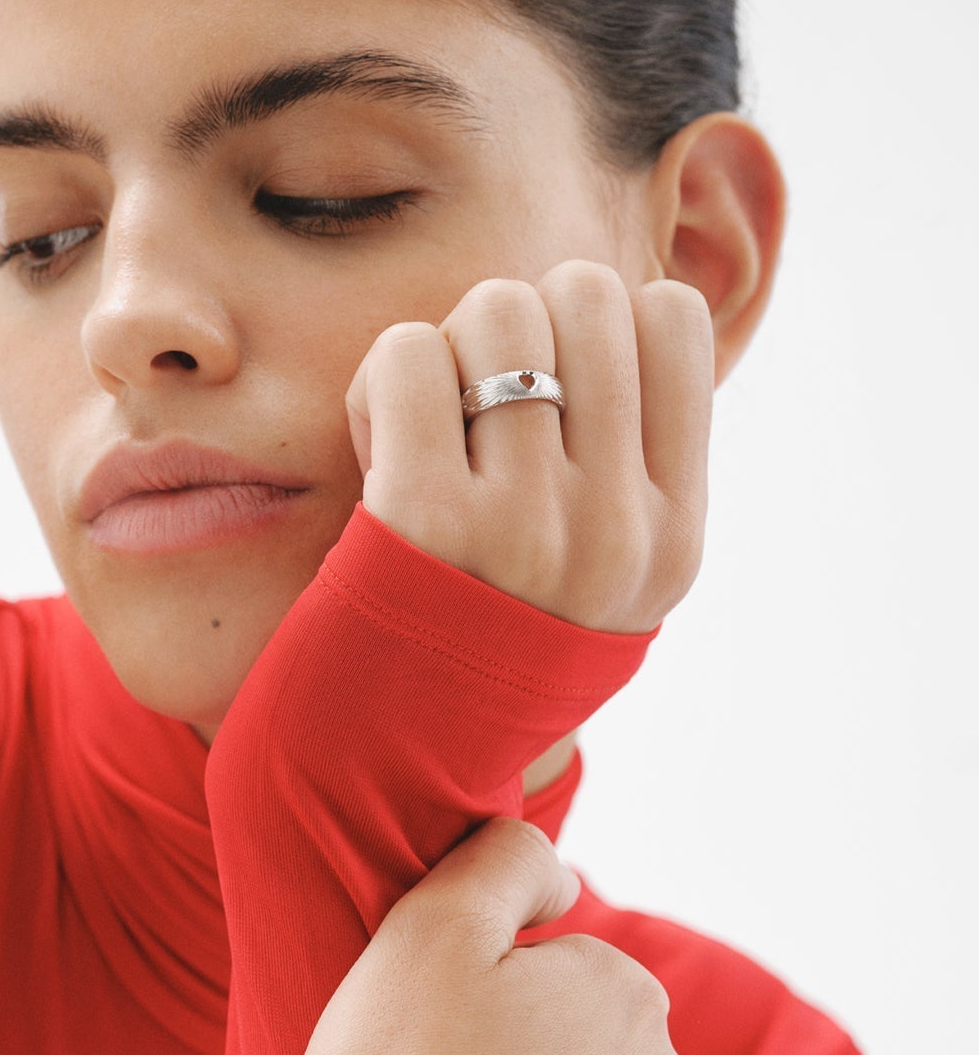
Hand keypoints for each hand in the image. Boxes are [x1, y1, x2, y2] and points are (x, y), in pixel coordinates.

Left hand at [344, 263, 714, 634]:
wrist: (389, 762)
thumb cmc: (488, 638)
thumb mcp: (605, 577)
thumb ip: (633, 462)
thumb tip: (624, 303)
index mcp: (672, 535)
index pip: (670, 315)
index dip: (596, 321)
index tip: (553, 390)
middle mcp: (616, 531)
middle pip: (583, 292)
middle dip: (515, 323)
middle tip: (475, 403)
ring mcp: (527, 526)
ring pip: (497, 310)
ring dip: (447, 346)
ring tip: (428, 425)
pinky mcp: (424, 521)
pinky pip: (409, 354)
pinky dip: (383, 378)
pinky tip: (381, 440)